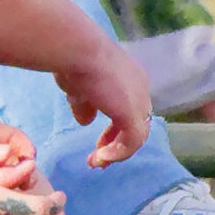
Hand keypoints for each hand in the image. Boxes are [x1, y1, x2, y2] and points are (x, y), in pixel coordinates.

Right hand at [62, 35, 151, 166]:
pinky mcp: (132, 114)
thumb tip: (85, 121)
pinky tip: (100, 158)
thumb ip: (84, 105)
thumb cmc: (74, 61)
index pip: (129, 109)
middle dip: (117, 143)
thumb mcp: (78, 88)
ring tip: (97, 162)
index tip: (99, 144)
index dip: (115, 129)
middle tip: (100, 158)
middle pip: (136, 124)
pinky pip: (131, 142)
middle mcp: (140, 89)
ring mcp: (138, 101)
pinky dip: (117, 153)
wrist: (78, 51)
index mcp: (129, 78)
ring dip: (117, 152)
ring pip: (136, 136)